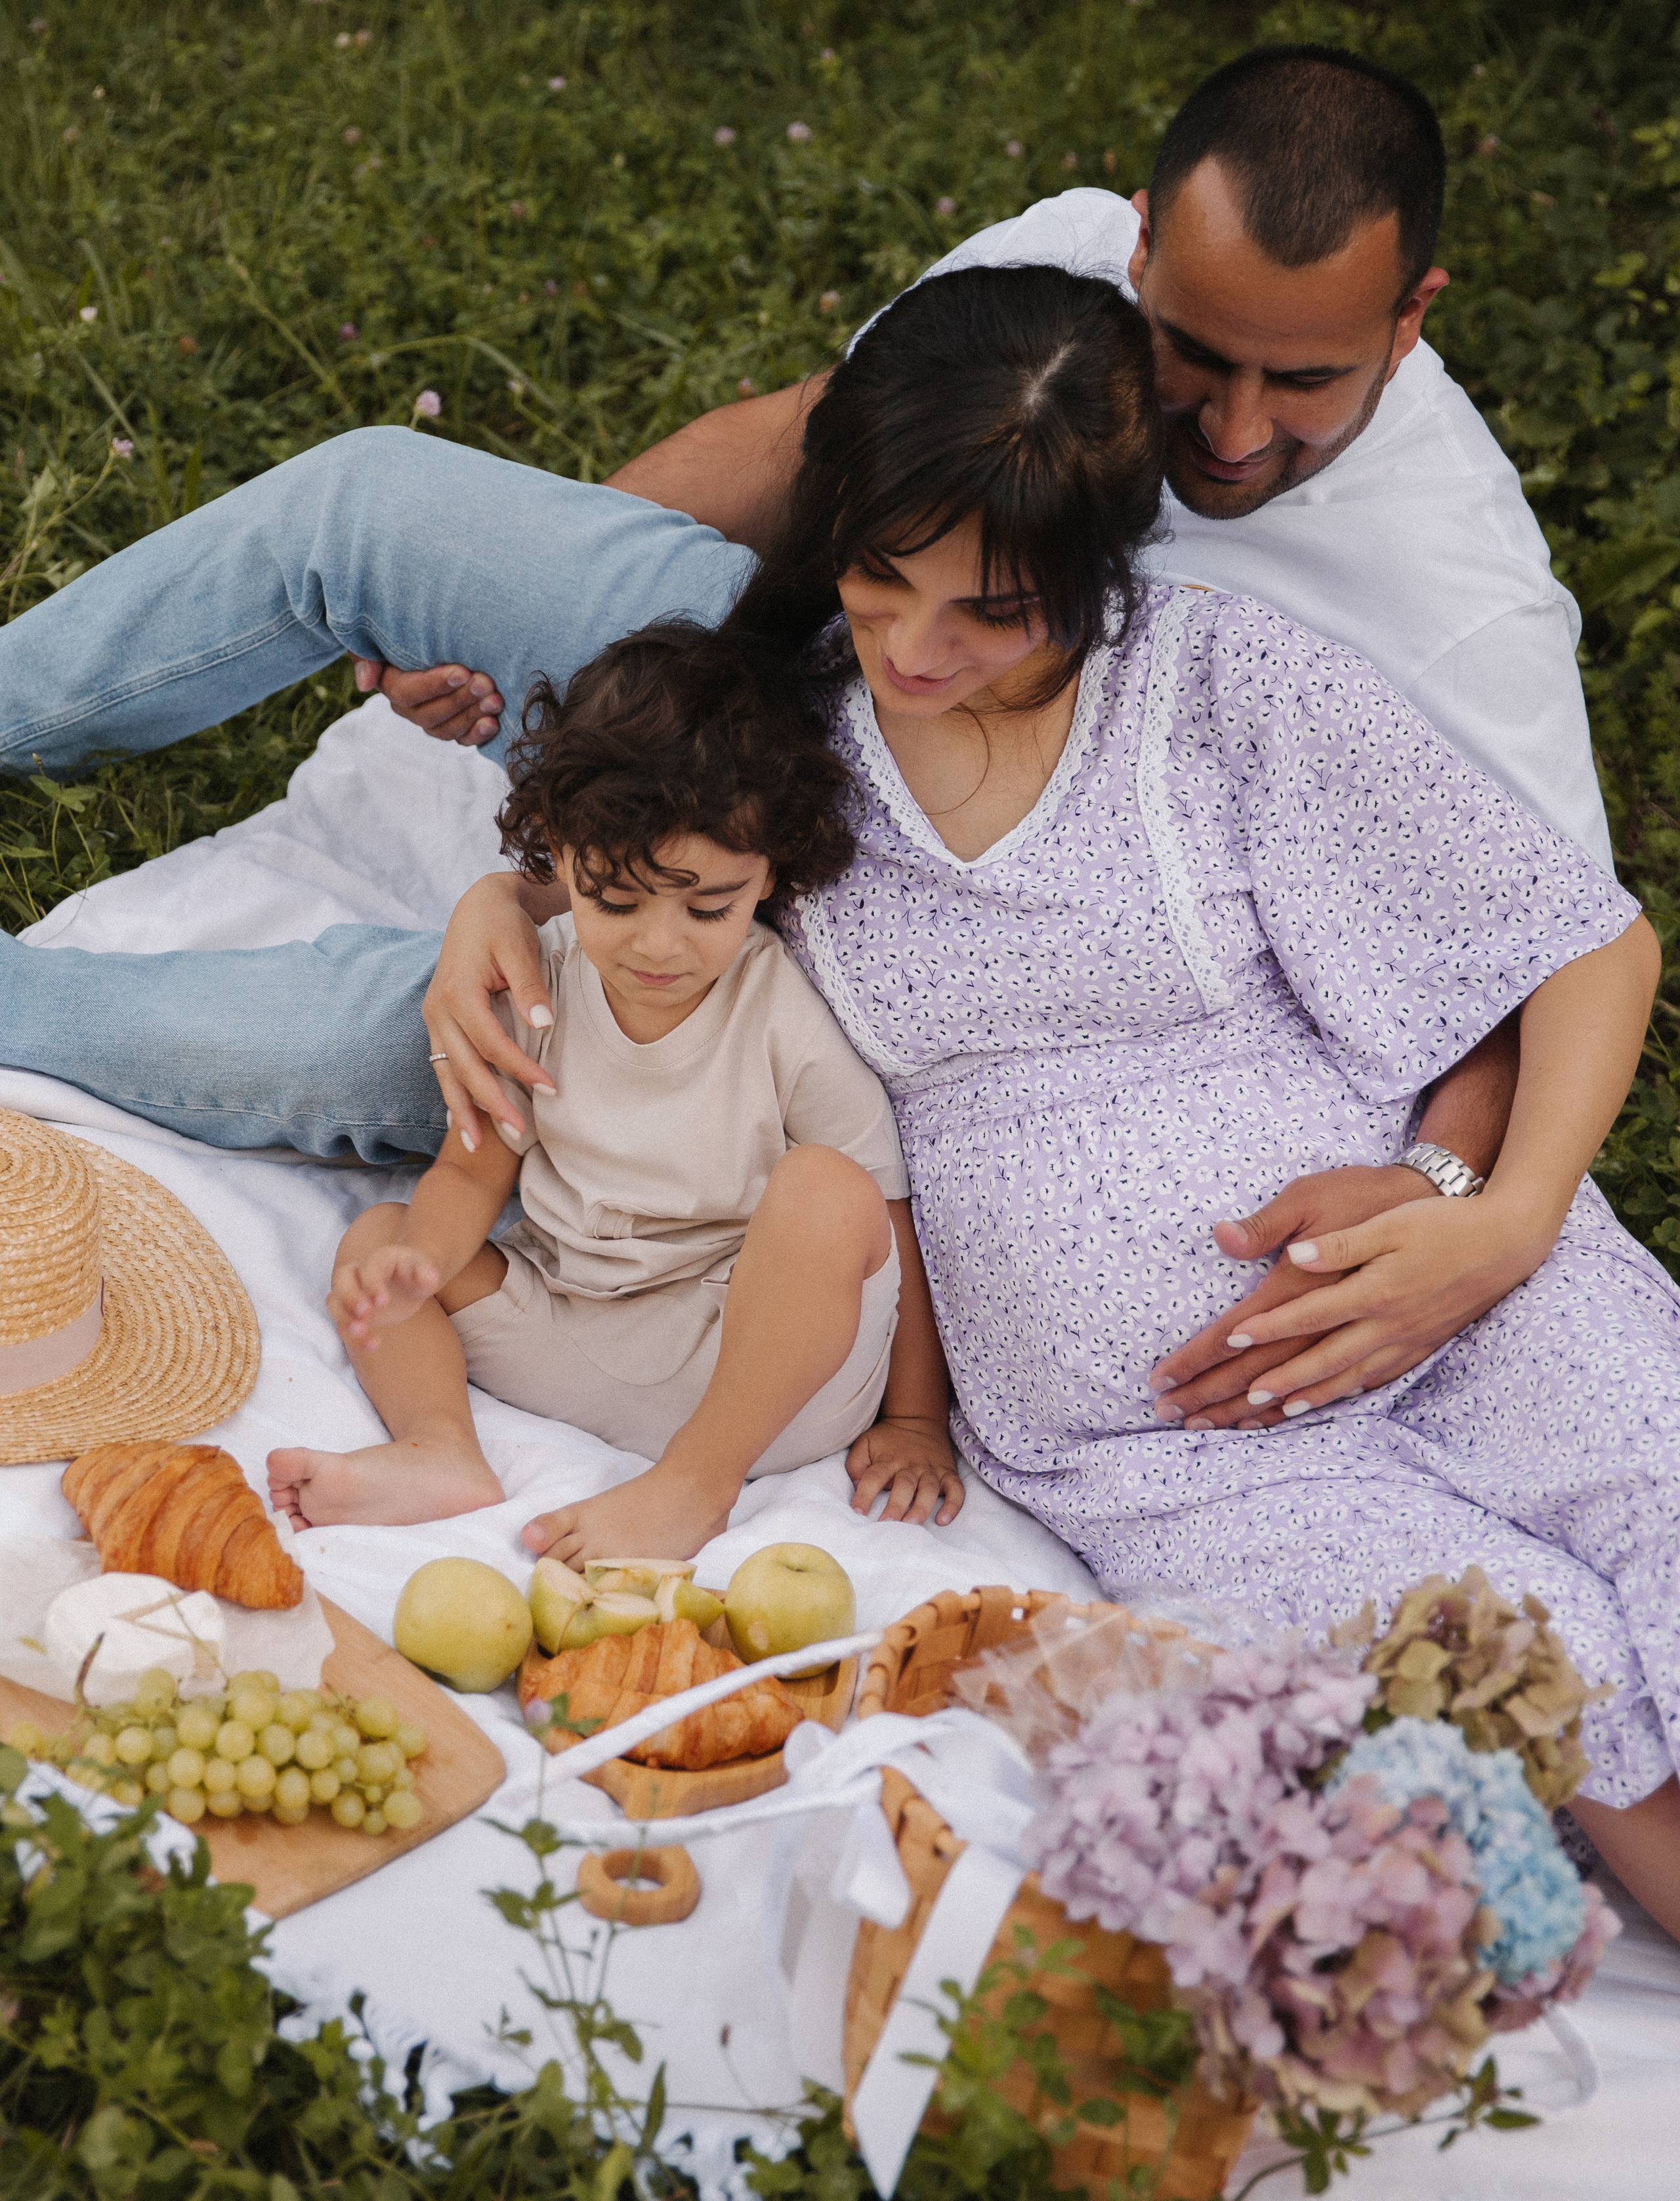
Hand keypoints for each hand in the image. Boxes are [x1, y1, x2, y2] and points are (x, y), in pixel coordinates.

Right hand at [327, 1242, 442, 1346]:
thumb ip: (428, 1274)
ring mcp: (351, 1291)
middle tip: (365, 1315)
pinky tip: (373, 1344)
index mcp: (379, 1259)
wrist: (409, 1283)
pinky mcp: (350, 1310)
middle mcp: (359, 1271)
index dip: (373, 1284)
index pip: (369, 1268)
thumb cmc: (418, 1274)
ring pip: (334, 1301)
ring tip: (362, 1332)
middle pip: (341, 1278)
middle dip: (349, 1297)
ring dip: (344, 1318)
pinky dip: (352, 1335)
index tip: (384, 1303)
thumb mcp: (427, 1272)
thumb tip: (433, 1278)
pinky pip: (342, 1321)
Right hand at [351, 655, 504, 745]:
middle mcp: (409, 709)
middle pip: (430, 714)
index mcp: (391, 686)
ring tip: (496, 700)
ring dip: (473, 715)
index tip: (462, 671)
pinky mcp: (453, 727)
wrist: (430, 642)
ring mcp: (432, 721)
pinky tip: (493, 723)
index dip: (435, 685)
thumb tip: (365, 685)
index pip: (408, 693)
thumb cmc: (405, 634)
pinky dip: (478, 734)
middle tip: (486, 684)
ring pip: (448, 729)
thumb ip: (367, 658)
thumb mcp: (379, 640)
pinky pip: (462, 739)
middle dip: (460, 700)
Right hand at [422, 873, 557, 1147]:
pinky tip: (463, 1121)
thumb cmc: (503, 924)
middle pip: (463, 1068)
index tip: (550, 1089)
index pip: (492, 1044)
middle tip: (518, 1134)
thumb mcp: (519, 948)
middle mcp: (438, 1010)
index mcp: (458, 993)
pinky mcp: (438, 1022)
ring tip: (476, 1146)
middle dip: (490, 1104)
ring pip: (446, 1073)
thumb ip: (530, 987)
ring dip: (463, 1110)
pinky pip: (443, 1065)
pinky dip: (454, 1093)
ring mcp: (433, 1018)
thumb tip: (543, 1024)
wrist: (478, 905)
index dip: (520, 1069)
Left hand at [846, 1415, 963, 1525]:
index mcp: (888, 1459)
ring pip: (929, 1489)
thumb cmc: (887, 1438)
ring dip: (921, 1507)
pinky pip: (956, 1490)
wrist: (918, 1418)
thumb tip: (856, 1486)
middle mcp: (911, 1465)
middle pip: (904, 1485)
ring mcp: (931, 1469)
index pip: (874, 1477)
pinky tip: (943, 1520)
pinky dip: (952, 1505)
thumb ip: (856, 1465)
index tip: (857, 1512)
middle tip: (887, 1524)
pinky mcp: (948, 1473)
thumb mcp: (865, 1444)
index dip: (864, 1495)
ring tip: (912, 1524)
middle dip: (896, 1506)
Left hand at [1152, 1168, 1553, 1424]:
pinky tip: (1320, 1402)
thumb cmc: (1440, 1222)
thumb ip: (1339, 1244)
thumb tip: (1294, 1256)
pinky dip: (1340, 1394)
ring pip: (1341, 1378)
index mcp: (1369, 1290)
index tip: (1224, 1343)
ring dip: (1301, 1396)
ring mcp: (1402, 1341)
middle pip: (1314, 1361)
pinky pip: (1371, 1379)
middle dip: (1271, 1381)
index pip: (1304, 1316)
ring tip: (1264, 1412)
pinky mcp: (1418, 1345)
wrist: (1505, 1241)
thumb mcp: (1388, 1222)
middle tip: (1238, 1396)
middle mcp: (1383, 1325)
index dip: (1262, 1330)